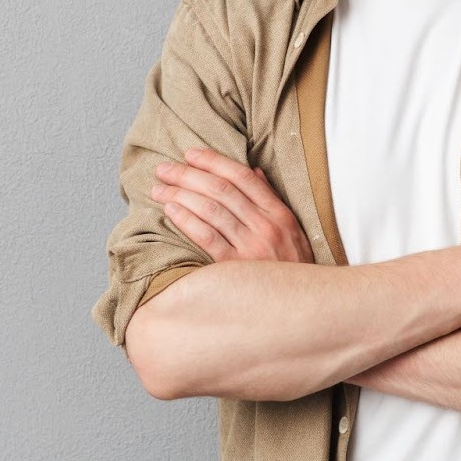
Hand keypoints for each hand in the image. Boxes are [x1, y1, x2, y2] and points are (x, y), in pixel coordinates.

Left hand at [149, 147, 314, 263]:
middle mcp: (266, 226)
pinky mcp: (235, 269)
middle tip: (164, 169)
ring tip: (160, 189)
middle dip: (189, 175)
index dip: (214, 161)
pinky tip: (171, 211)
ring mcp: (251, 248)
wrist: (300, 306)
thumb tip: (253, 171)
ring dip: (181, 195)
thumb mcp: (291, 230)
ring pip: (211, 210)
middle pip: (221, 190)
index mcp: (279, 213)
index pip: (242, 177)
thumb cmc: (292, 267)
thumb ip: (271, 200)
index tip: (190, 154)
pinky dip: (187, 220)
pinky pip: (207, 238)